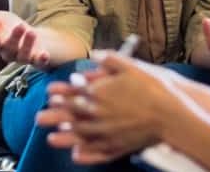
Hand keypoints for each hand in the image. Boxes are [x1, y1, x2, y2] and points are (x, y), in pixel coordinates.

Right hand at [0, 9, 50, 67]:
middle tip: (20, 26)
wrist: (32, 36)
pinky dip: (41, 59)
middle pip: (9, 49)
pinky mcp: (37, 60)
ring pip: (23, 55)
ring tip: (32, 32)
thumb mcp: (1, 18)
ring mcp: (23, 58)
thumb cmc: (11, 27)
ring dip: (27, 45)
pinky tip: (45, 54)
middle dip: (14, 39)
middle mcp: (9, 53)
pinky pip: (38, 63)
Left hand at [37, 51, 180, 162]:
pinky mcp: (118, 146)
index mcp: (101, 92)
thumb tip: (95, 53)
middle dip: (54, 116)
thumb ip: (110, 59)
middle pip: (71, 115)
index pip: (75, 93)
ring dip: (64, 137)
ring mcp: (108, 132)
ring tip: (51, 139)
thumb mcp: (131, 66)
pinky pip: (97, 151)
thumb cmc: (153, 87)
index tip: (48, 96)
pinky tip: (76, 155)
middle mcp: (100, 113)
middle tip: (39, 119)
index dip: (60, 94)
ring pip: (80, 136)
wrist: (171, 113)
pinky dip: (85, 154)